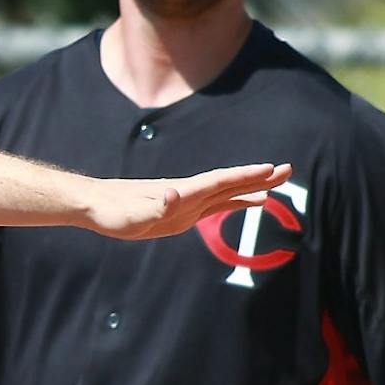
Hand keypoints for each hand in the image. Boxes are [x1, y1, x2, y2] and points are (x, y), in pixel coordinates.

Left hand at [85, 162, 292, 240]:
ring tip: (277, 184)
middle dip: (258, 177)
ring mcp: (188, 201)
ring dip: (252, 187)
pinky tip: (250, 201)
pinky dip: (236, 201)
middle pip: (229, 183)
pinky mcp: (183, 212)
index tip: (270, 168)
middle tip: (288, 169)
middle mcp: (189, 193)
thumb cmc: (113, 211)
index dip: (244, 176)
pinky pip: (217, 205)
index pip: (219, 182)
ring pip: (226, 193)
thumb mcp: (133, 215)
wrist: (96, 205)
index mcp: (182, 192)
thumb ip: (157, 207)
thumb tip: (175, 196)